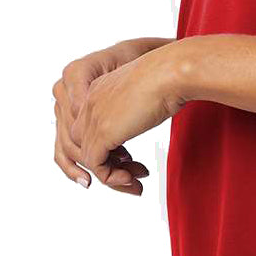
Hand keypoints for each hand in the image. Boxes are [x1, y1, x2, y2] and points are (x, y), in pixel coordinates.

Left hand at [68, 43, 190, 193]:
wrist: (171, 73)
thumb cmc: (168, 77)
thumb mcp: (144, 94)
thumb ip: (134, 108)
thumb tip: (144, 118)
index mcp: (98, 90)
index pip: (90, 128)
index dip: (109, 148)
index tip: (130, 158)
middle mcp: (90, 102)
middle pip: (85, 144)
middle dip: (107, 164)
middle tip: (133, 174)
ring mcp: (93, 117)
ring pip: (89, 158)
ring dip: (112, 175)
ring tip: (135, 182)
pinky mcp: (102, 132)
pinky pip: (97, 165)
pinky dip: (112, 177)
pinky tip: (132, 178)